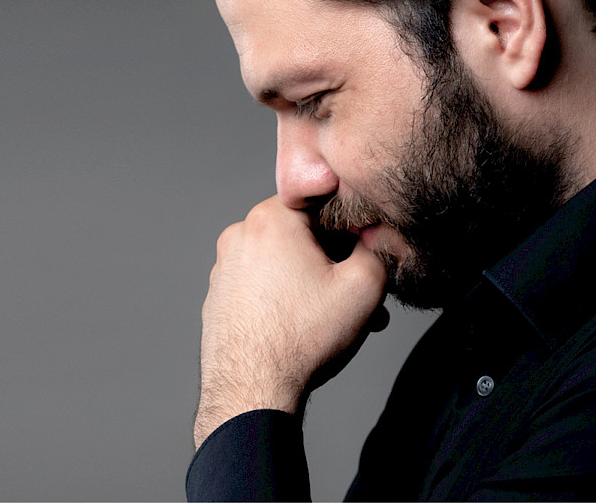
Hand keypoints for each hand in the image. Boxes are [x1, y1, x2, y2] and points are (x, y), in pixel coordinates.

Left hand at [193, 195, 388, 447]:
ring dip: (313, 284)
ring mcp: (223, 268)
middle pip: (302, 236)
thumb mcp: (364, 287)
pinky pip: (262, 286)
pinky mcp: (218, 297)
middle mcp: (239, 235)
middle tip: (357, 297)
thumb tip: (373, 239)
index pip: (322, 203)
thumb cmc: (302, 340)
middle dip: (334, 263)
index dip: (351, 229)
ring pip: (283, 263)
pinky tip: (305, 329)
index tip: (362, 255)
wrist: (252, 391)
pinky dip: (285, 299)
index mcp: (270, 218)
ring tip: (336, 320)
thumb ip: (377, 248)